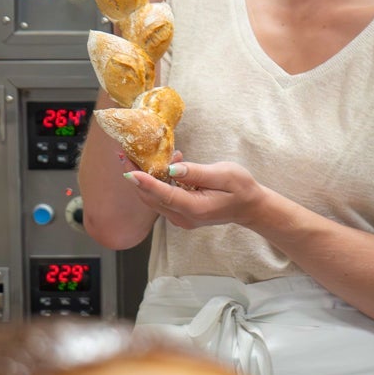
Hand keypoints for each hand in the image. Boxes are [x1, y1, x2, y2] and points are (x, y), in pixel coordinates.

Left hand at [123, 159, 267, 230]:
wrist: (249, 207)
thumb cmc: (241, 188)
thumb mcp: (224, 174)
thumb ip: (197, 172)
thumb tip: (172, 168)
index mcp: (195, 208)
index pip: (164, 195)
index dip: (145, 183)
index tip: (129, 171)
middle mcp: (183, 218)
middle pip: (151, 199)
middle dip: (136, 177)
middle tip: (124, 155)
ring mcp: (180, 219)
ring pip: (153, 199)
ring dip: (145, 179)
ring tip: (141, 157)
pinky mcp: (179, 215)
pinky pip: (161, 199)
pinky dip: (157, 183)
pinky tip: (165, 167)